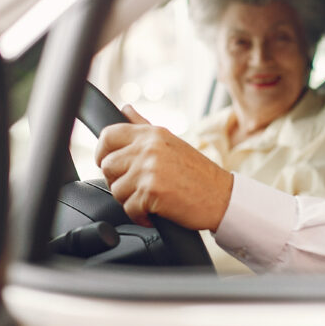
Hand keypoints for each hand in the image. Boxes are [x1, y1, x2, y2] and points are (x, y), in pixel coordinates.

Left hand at [96, 105, 232, 230]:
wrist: (222, 197)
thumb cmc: (198, 173)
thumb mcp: (171, 141)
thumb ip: (143, 125)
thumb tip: (125, 108)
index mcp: (151, 134)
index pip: (108, 135)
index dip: (102, 152)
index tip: (107, 164)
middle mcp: (149, 148)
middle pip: (107, 166)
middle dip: (117, 181)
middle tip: (136, 188)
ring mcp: (149, 169)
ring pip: (116, 189)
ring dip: (130, 200)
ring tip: (149, 200)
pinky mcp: (152, 191)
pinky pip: (129, 209)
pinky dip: (139, 216)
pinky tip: (153, 213)